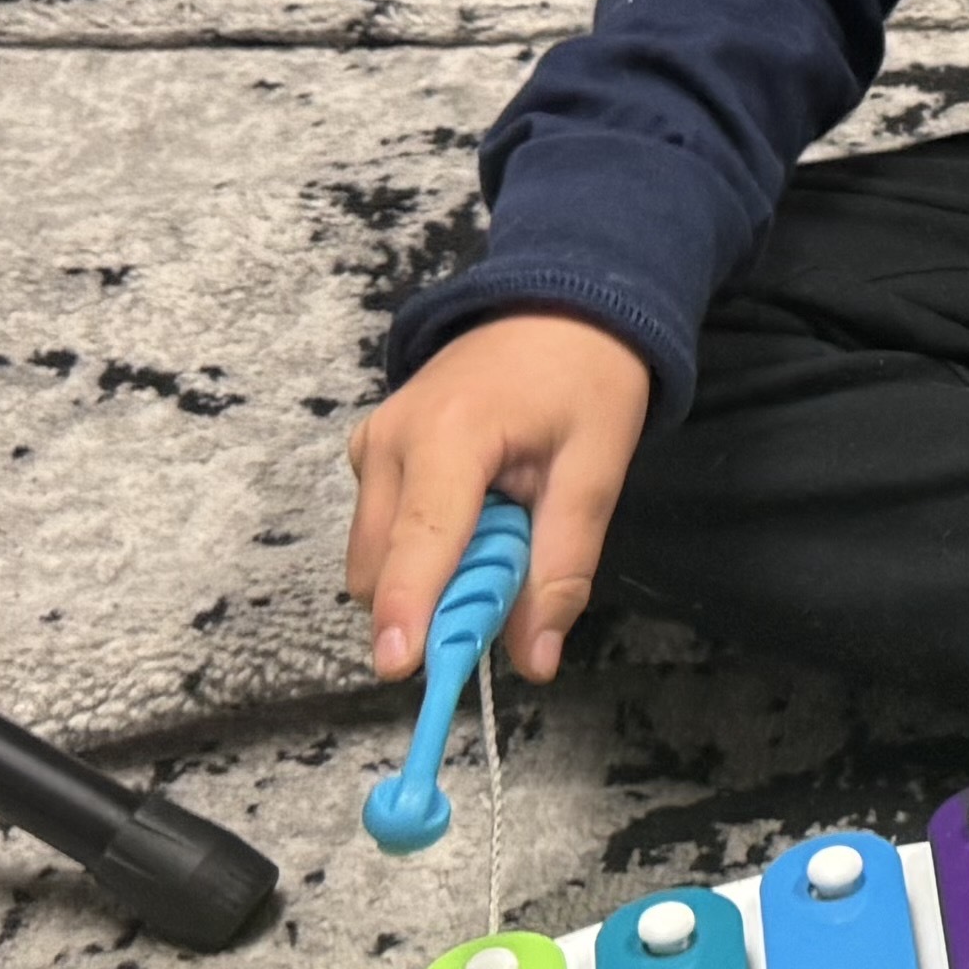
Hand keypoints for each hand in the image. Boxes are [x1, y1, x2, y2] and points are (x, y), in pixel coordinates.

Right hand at [343, 312, 649, 685]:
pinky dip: (422, 548)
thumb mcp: (598, 469)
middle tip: (511, 582)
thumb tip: (536, 661)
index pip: (419, 541)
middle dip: (434, 601)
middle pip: (384, 566)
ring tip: (504, 529)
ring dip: (431, 574)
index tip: (402, 667)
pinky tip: (477, 513)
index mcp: (450, 435)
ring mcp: (371, 443)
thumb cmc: (585, 378)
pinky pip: (381, 530)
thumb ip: (563, 566)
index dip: (410, 610)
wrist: (557, 301)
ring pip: (375, 556)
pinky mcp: (370, 450)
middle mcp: (390, 440)